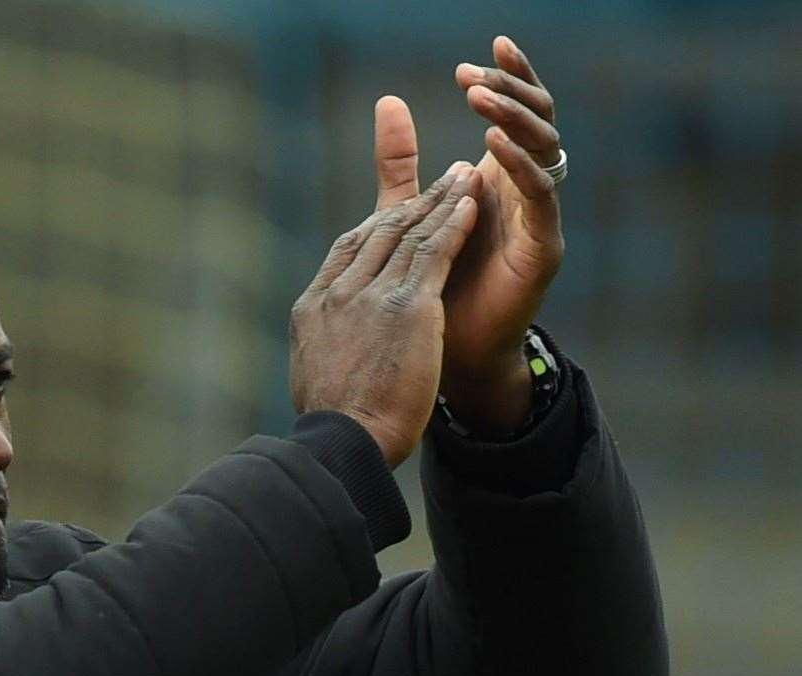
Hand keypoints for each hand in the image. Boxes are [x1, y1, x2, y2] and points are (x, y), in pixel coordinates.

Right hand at [291, 166, 480, 467]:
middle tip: (444, 179)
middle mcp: (339, 293)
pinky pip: (434, 252)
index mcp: (314, 308)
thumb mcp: (315, 376)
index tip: (400, 211)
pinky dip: (454, 224)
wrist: (344, 439)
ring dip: (441, 201)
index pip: (348, 251)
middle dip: (415, 202)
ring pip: (410, 235)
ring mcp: (371, 296)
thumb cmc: (333, 426)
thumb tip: (326, 355)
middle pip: (379, 233)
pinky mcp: (408, 306)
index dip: (377, 226)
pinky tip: (473, 204)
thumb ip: (325, 350)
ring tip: (465, 177)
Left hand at [373, 36, 563, 432]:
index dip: (504, 81)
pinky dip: (520, 168)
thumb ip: (401, 162)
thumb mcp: (409, 213)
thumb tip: (387, 100)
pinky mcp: (543, 248)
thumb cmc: (432, 288)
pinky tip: (490, 150)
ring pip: (545, 150)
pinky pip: (541, 197)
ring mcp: (539, 218)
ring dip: (514, 120)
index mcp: (500, 178)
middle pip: (538, 120)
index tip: (469, 61)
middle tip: (475, 75)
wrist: (447, 358)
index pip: (516, 112)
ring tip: (480, 98)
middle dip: (510, 91)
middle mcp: (525, 191)